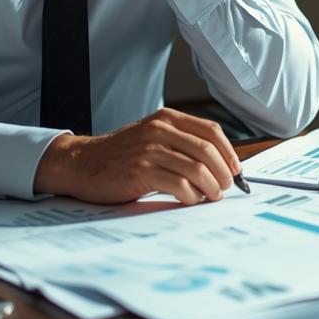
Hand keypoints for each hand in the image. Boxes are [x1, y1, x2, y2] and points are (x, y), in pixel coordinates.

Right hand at [34, 108, 241, 204]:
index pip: (211, 131)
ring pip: (197, 169)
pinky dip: (191, 195)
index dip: (229, 152)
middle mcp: (160, 130)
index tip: (235, 169)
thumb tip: (217, 164)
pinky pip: (179, 184)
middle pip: (208, 150)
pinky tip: (191, 200)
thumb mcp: (151, 138)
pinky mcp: (141, 171)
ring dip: (211, 187)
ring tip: (212, 196)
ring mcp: (150, 149)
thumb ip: (179, 143)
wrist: (82, 163)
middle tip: (226, 187)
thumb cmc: (120, 155)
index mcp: (167, 119)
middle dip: (223, 173)